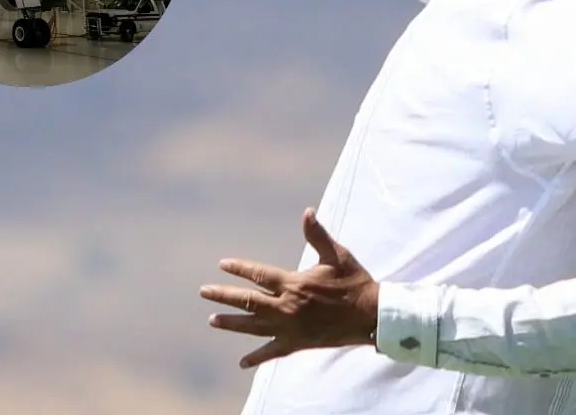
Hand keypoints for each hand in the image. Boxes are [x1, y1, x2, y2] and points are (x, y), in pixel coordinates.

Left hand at [200, 208, 379, 368]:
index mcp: (294, 284)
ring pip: (254, 326)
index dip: (239, 269)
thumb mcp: (337, 255)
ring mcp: (291, 327)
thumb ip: (317, 235)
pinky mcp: (299, 343)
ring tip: (213, 320)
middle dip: (224, 296)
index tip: (223, 265)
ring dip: (232, 323)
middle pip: (248, 301)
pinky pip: (273, 351)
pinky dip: (257, 357)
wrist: (371, 316)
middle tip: (204, 292)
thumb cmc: (355, 282)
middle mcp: (288, 307)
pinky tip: (242, 363)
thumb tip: (307, 212)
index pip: (259, 275)